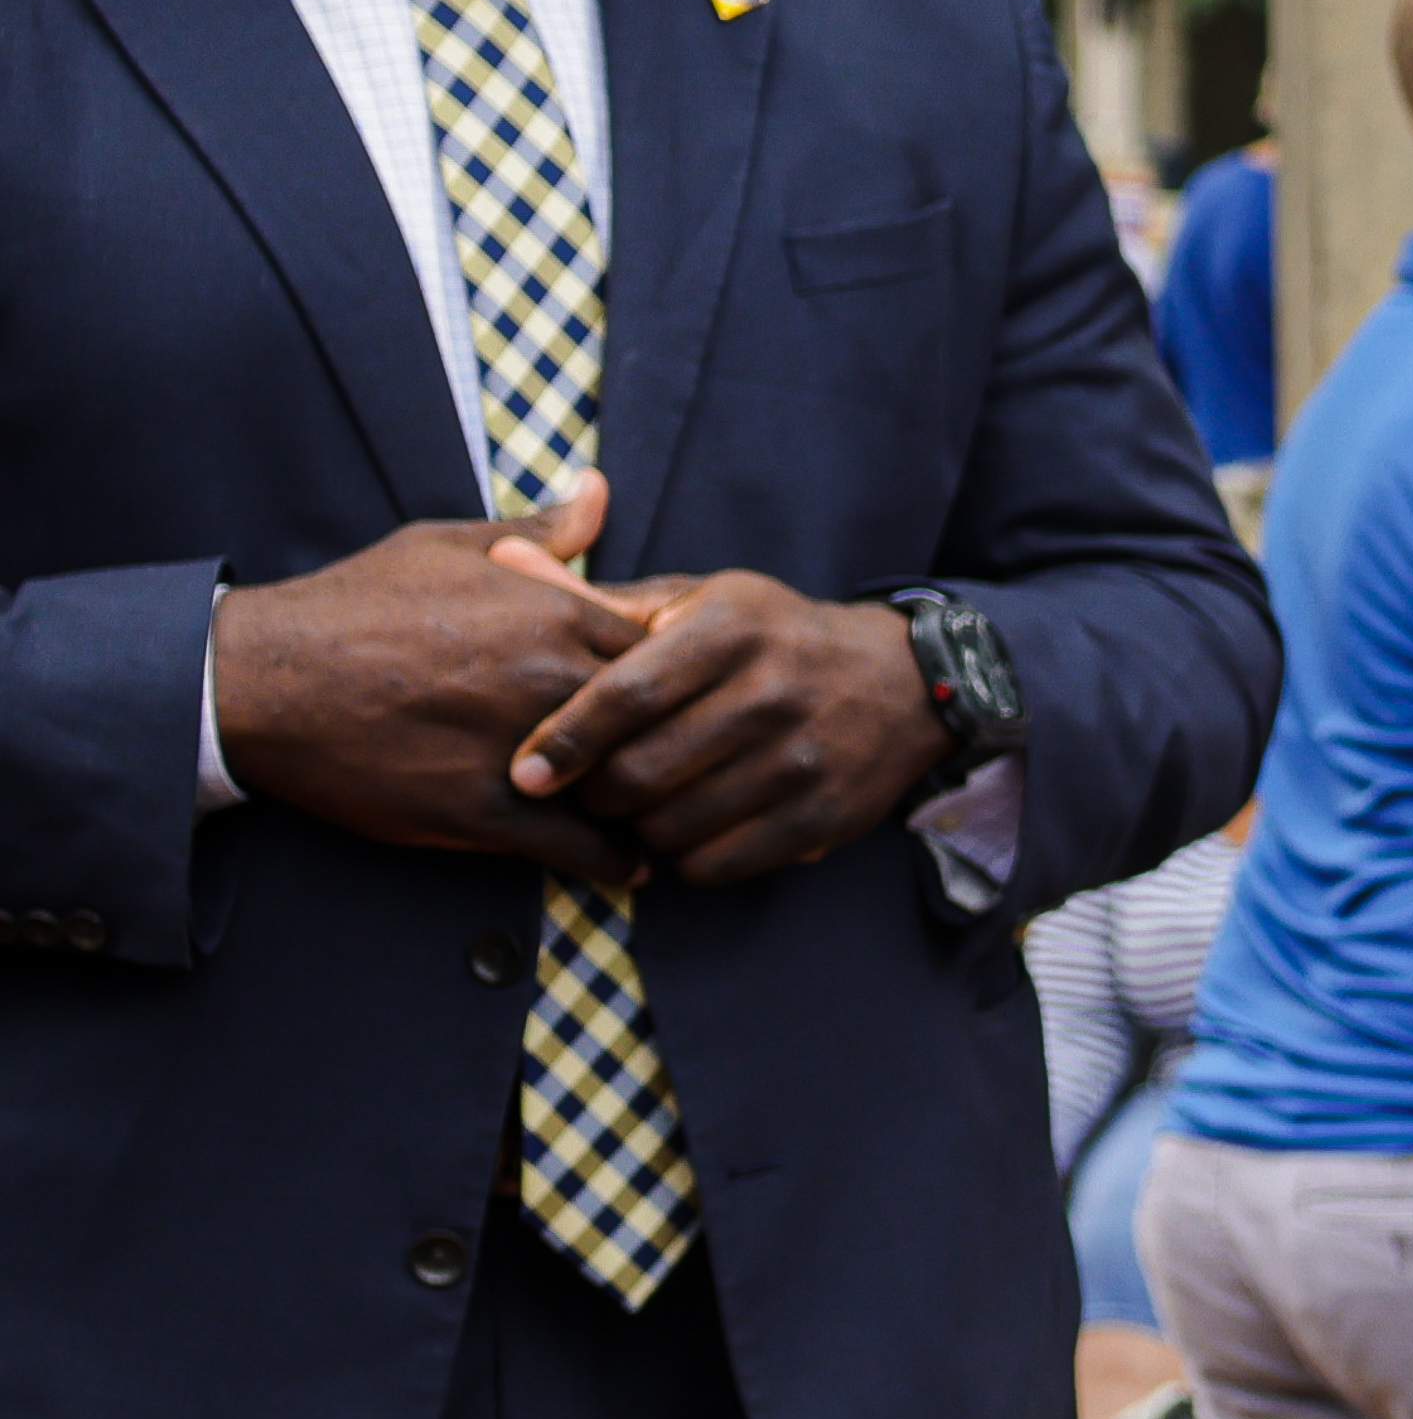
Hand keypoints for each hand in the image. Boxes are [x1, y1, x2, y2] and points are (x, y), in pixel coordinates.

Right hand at [205, 489, 641, 868]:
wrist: (260, 679)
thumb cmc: (352, 605)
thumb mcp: (444, 546)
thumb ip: (538, 531)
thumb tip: (600, 491)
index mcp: (552, 612)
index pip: (663, 652)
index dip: (676, 680)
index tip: (682, 701)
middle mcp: (548, 680)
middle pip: (660, 722)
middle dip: (678, 746)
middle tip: (695, 769)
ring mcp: (522, 749)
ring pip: (629, 789)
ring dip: (652, 809)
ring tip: (669, 822)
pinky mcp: (488, 812)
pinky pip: (583, 849)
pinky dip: (614, 862)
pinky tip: (629, 867)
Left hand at [515, 572, 953, 884]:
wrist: (902, 681)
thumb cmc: (772, 637)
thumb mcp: (697, 601)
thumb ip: (601, 599)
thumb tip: (504, 557)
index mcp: (729, 631)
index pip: (626, 694)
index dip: (565, 738)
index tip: (525, 772)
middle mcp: (772, 692)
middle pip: (645, 770)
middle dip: (596, 794)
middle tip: (585, 793)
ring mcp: (804, 759)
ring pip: (679, 823)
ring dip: (639, 829)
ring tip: (637, 811)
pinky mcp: (825, 814)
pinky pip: (724, 860)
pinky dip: (687, 857)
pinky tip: (684, 833)